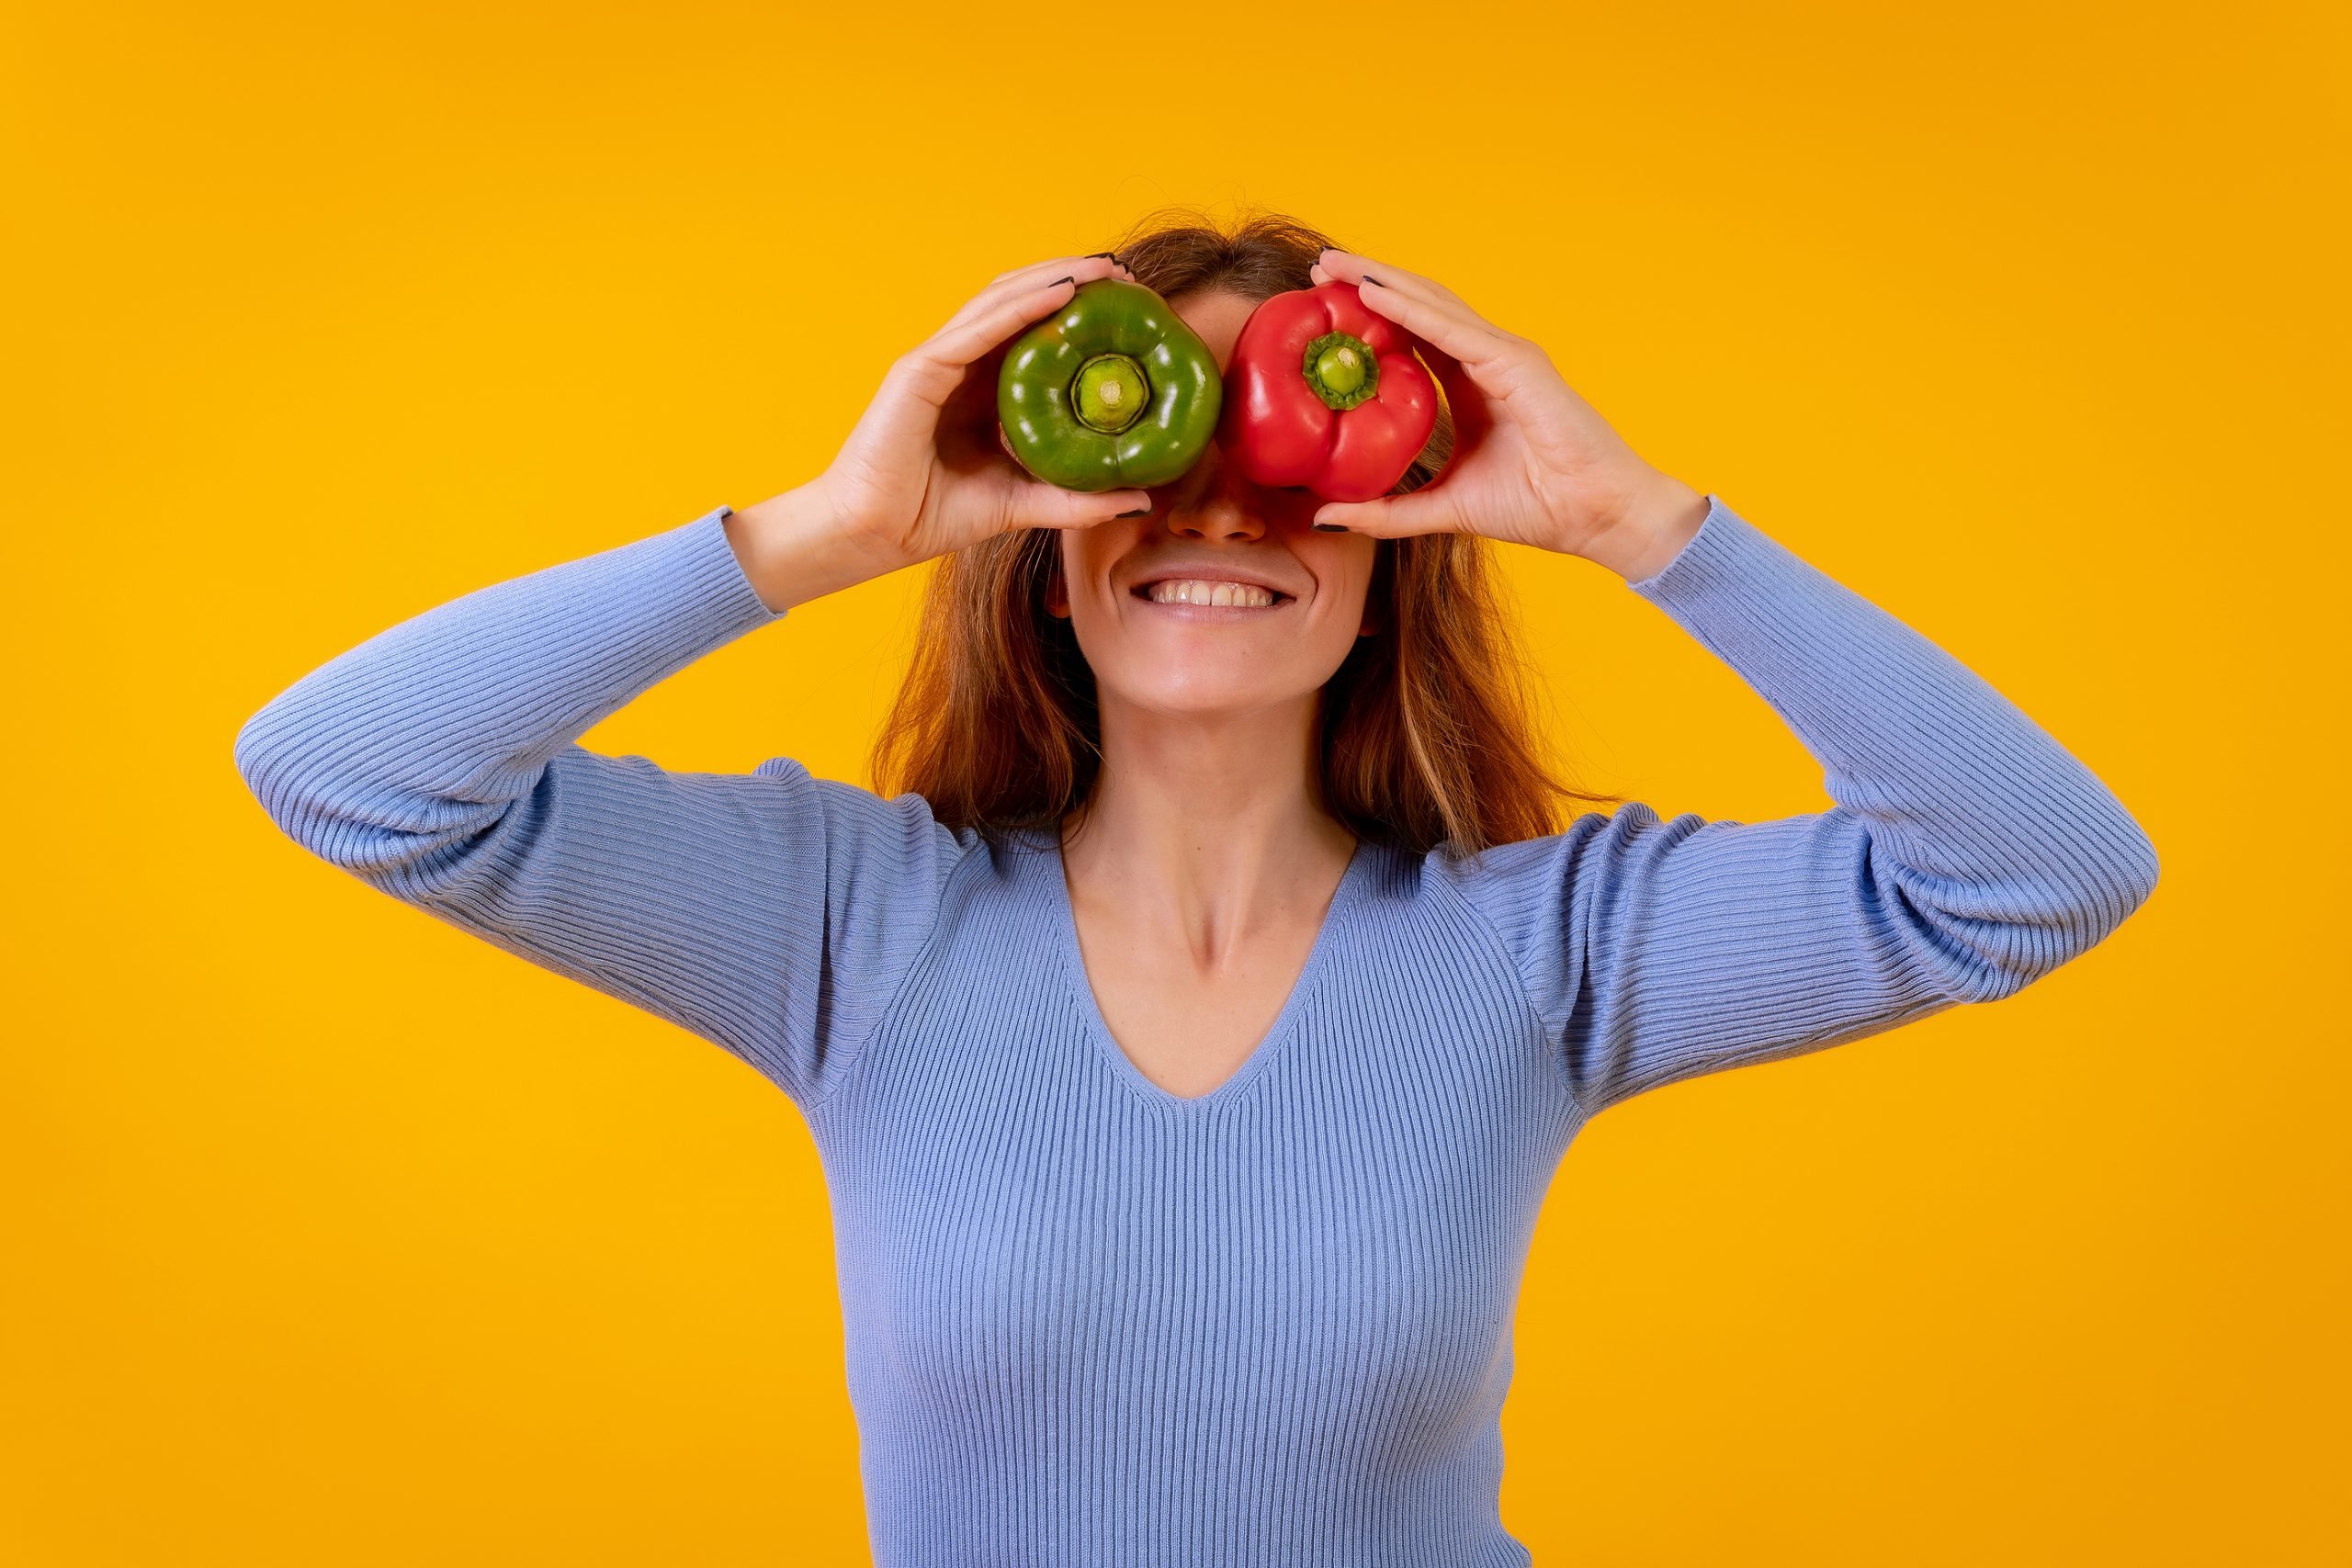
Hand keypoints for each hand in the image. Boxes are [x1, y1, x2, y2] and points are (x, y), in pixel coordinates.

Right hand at [809, 251, 1154, 573]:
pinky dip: (1021, 306)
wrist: (873, 535)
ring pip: (1001, 301)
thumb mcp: (1022, 503)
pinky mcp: (919, 369)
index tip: (1130, 306)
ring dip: (1054, 278)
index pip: (1033, 331)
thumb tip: (1140, 498)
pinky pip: (977, 328)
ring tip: (1103, 270)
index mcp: (981, 388)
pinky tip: (1061, 293)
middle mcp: (961, 364)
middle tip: (1127, 276)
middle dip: (1072, 279)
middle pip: (1020, 302)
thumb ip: (1076, 499)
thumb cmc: (932, 516)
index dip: (1078, 311)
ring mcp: (938, 361)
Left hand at [1306, 249, 1708, 579]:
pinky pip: (1451, 330)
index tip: (1324, 303)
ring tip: (1331, 264)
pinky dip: (1409, 309)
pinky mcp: (1515, 363)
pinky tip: (1370, 293)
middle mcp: (1488, 357)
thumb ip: (1387, 512)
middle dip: (1367, 280)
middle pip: (1419, 305)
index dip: (1371, 313)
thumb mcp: (1443, 508)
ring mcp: (1504, 354)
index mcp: (1474, 382)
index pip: (1415, 332)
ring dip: (1379, 280)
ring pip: (1431, 303)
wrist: (1599, 517)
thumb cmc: (1538, 507)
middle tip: (1318, 265)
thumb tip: (1325, 516)